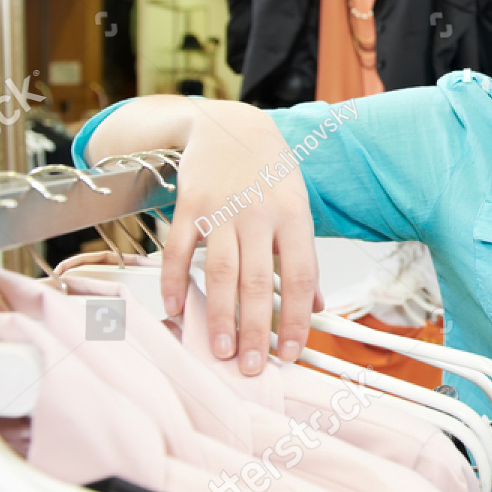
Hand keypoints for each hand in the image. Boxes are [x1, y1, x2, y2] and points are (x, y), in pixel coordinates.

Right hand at [90, 96, 322, 375]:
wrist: (229, 123)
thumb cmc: (268, 170)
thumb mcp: (298, 207)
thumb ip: (303, 258)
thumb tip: (317, 306)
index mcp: (293, 217)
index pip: (300, 276)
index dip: (297, 318)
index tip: (291, 352)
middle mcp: (259, 215)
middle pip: (258, 282)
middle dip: (256, 329)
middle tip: (252, 367)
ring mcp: (222, 209)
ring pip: (220, 272)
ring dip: (219, 315)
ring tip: (221, 351)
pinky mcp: (189, 204)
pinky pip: (178, 249)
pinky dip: (173, 281)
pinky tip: (175, 310)